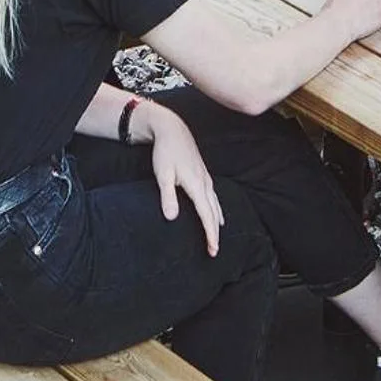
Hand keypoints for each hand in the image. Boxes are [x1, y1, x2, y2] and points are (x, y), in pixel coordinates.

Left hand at [142, 104, 224, 255]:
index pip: (206, 214)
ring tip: (217, 235)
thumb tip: (172, 218)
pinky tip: (215, 211)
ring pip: (216, 203)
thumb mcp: (163, 175)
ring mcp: (205, 177)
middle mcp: (205, 182)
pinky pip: (213, 195)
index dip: (210, 234)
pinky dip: (216, 208)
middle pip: (214, 212)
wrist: (172, 129)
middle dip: (215, 232)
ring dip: (217, 220)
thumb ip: (168, 196)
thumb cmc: (165, 152)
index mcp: (196, 184)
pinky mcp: (203, 173)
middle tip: (214, 251)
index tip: (212, 249)